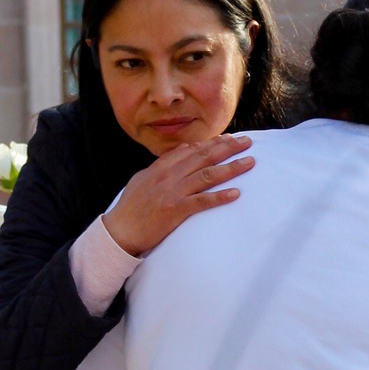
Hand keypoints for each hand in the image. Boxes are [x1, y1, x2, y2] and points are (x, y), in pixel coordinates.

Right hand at [103, 136, 253, 257]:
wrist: (119, 231)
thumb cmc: (130, 207)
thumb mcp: (143, 179)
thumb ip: (163, 164)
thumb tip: (183, 150)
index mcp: (160, 168)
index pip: (191, 150)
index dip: (212, 143)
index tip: (228, 138)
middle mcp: (168, 176)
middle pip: (203, 157)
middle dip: (227, 148)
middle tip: (247, 142)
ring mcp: (172, 193)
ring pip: (207, 175)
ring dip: (230, 168)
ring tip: (249, 162)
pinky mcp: (175, 211)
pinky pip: (202, 202)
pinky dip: (219, 197)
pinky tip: (236, 193)